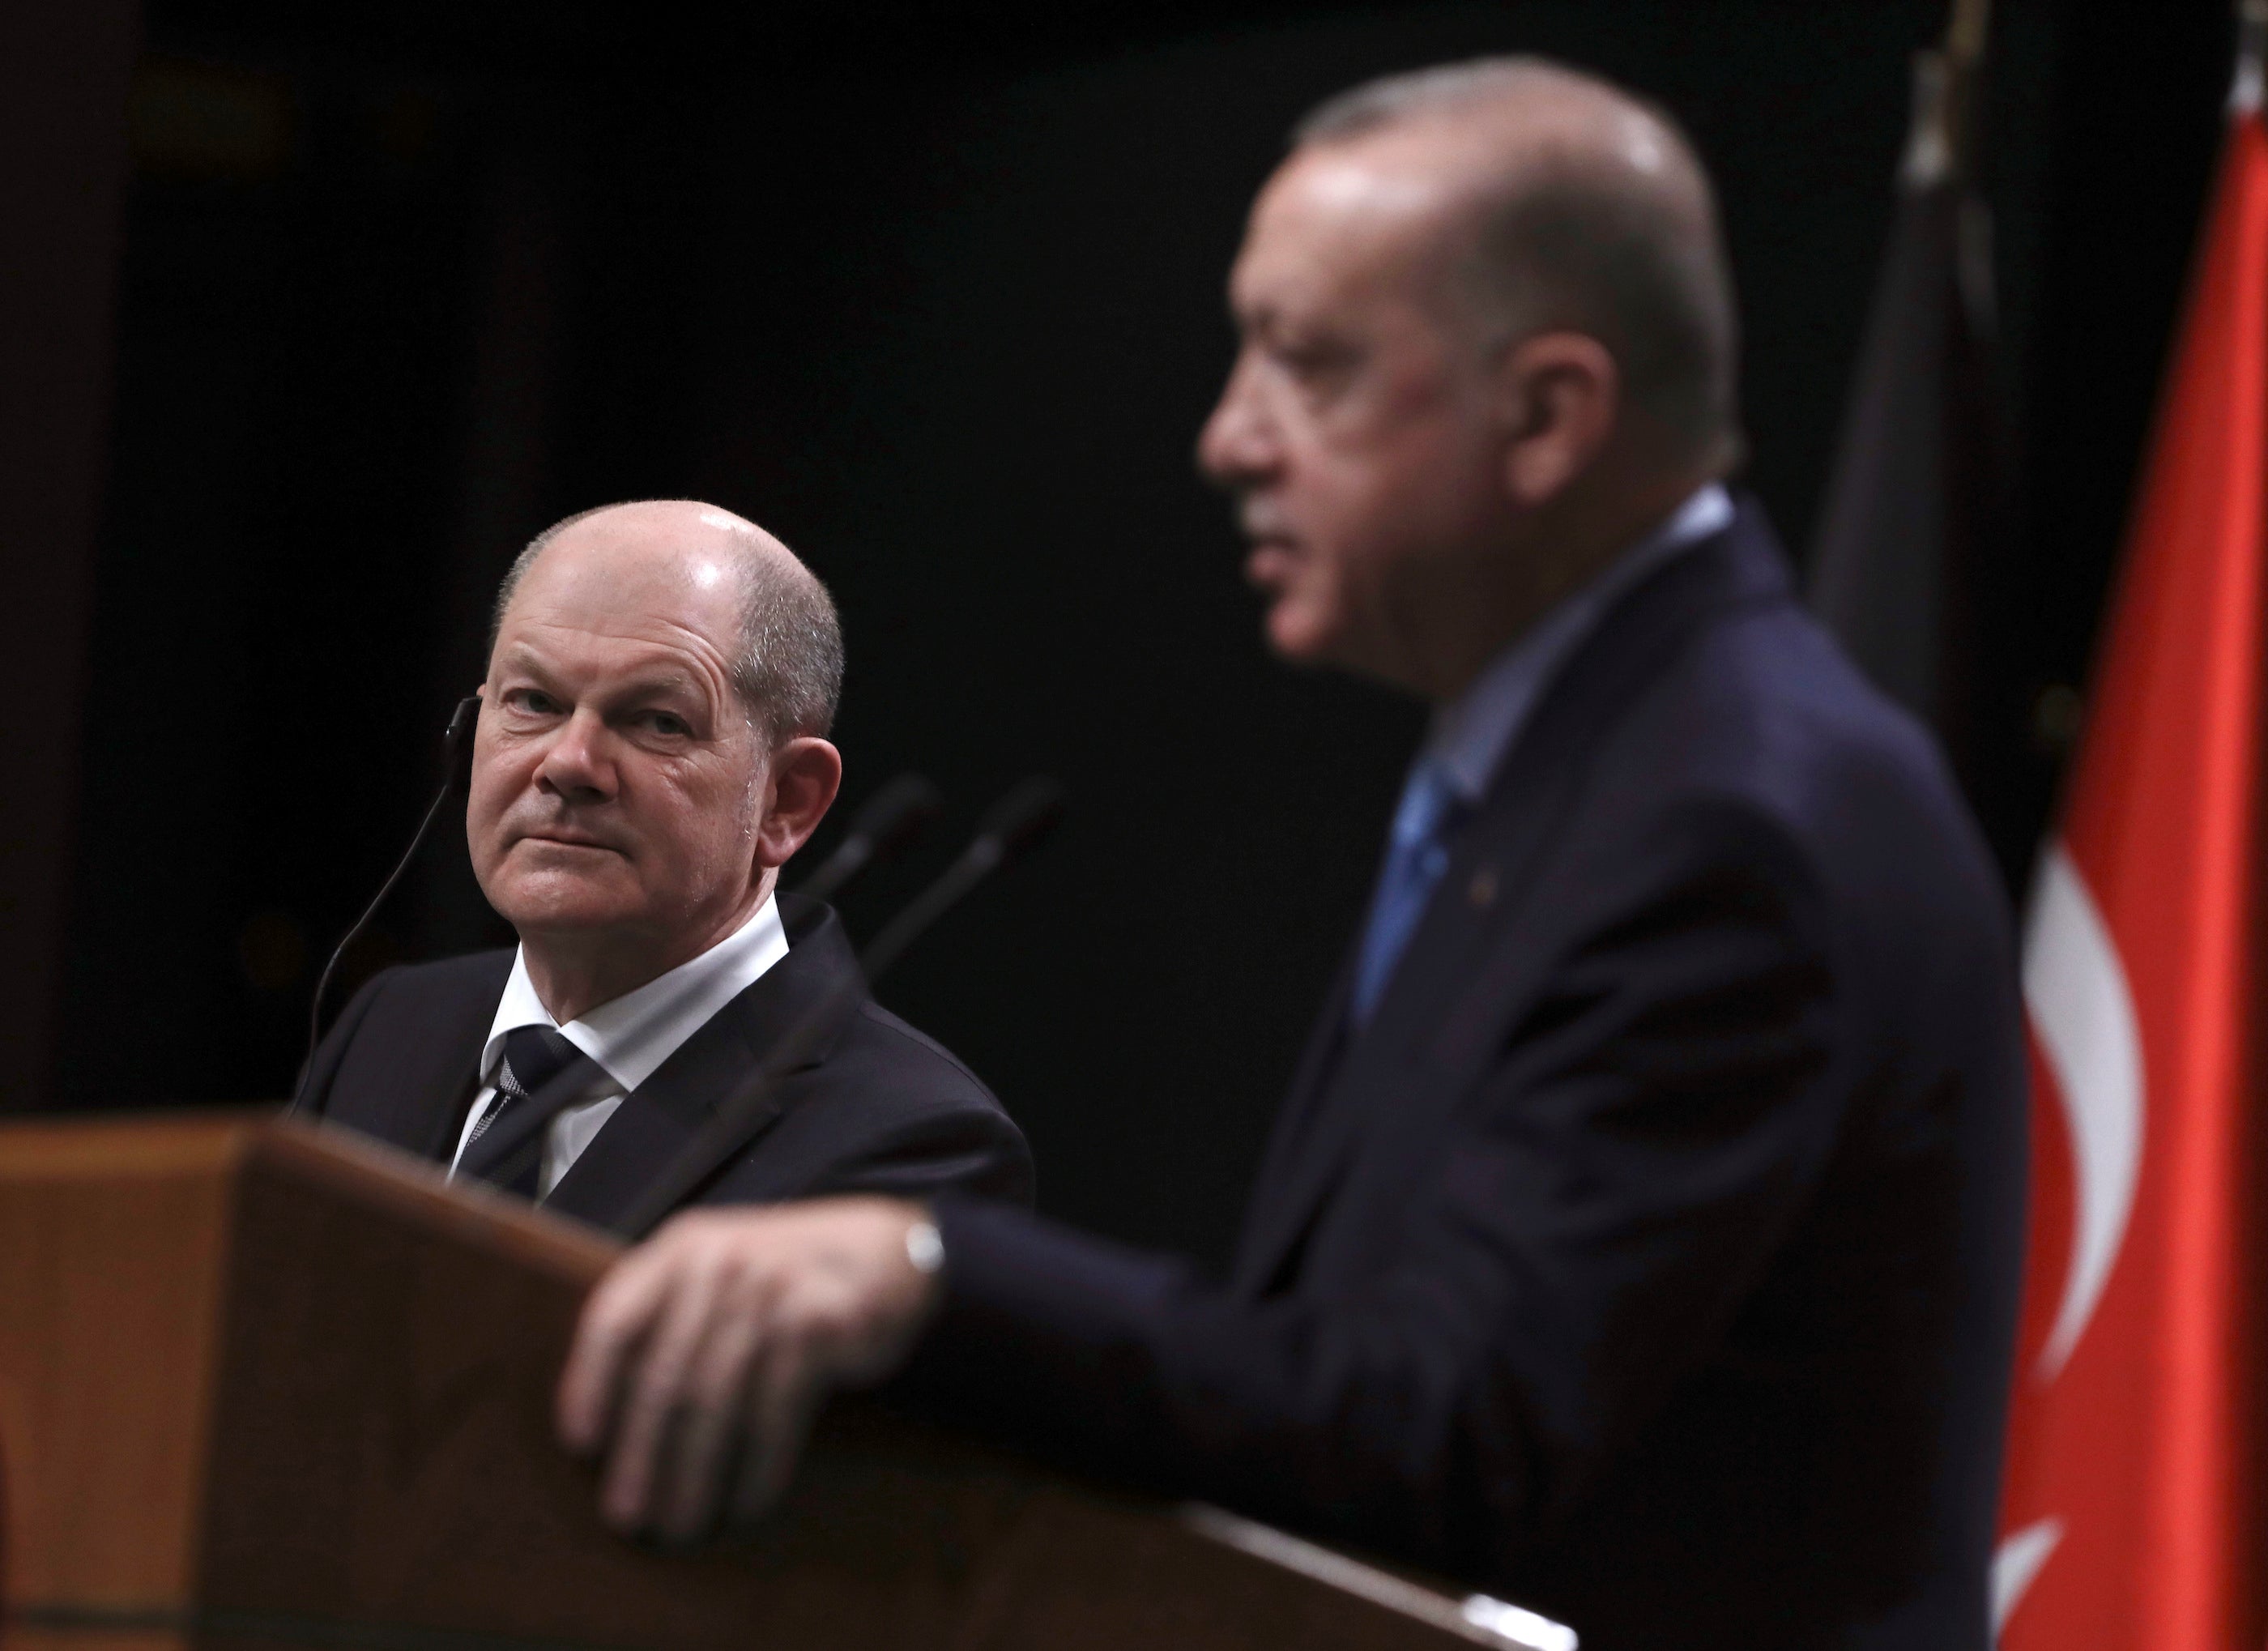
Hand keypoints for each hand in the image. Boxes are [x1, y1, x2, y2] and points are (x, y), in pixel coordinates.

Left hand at [555, 1196, 940, 1540]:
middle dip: (640, 1455)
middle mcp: (722, 1264)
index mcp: (682, 1248)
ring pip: (716, 1403)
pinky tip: (745, 1505)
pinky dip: (758, 1468)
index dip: (590, 1384)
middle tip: (625, 1516)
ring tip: (680, 1526)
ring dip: (694, 1475)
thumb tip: (610, 1413)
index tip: (579, 1445)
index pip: (614, 1319)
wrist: (892, 1251)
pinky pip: (776, 1414)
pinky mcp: (819, 1326)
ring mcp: (773, 1292)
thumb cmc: (788, 1273)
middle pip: (665, 1377)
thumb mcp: (722, 1265)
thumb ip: (670, 1312)